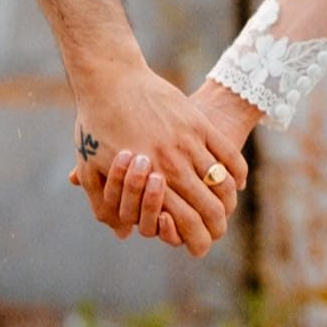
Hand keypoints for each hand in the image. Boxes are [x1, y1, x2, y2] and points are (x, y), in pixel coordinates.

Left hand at [69, 68, 249, 255]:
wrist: (109, 79)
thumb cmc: (95, 125)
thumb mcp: (90, 168)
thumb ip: (105, 203)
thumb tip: (123, 233)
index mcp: (148, 181)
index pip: (185, 224)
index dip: (197, 242)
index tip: (200, 247)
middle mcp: (172, 164)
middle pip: (210, 209)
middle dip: (217, 227)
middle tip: (218, 231)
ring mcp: (189, 142)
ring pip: (222, 183)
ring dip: (228, 200)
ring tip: (226, 207)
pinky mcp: (198, 123)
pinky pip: (228, 154)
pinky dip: (236, 172)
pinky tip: (235, 181)